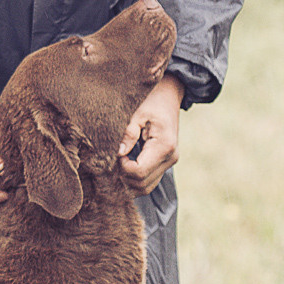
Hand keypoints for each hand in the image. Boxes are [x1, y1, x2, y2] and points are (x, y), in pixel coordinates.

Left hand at [119, 74, 183, 194]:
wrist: (168, 96)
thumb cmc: (151, 101)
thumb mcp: (136, 113)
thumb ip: (128, 134)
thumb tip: (118, 153)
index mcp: (164, 146)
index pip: (139, 172)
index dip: (122, 167)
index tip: (114, 153)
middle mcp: (170, 158)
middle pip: (142, 184)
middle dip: (123, 176)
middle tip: (113, 159)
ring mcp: (170, 162)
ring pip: (146, 187)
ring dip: (129, 180)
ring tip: (119, 162)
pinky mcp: (166, 163)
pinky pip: (149, 181)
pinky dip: (135, 179)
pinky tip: (125, 164)